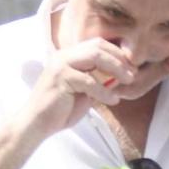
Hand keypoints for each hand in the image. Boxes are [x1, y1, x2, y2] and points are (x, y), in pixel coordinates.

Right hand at [21, 36, 135, 139]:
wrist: (36, 124)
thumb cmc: (60, 109)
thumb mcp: (84, 91)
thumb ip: (98, 80)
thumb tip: (121, 75)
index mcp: (68, 56)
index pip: (97, 44)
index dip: (117, 53)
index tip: (131, 66)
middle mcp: (63, 56)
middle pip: (98, 46)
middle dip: (119, 58)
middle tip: (133, 73)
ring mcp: (60, 65)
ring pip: (95, 57)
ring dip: (116, 68)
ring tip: (128, 81)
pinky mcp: (61, 79)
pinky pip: (90, 81)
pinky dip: (105, 91)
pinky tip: (113, 100)